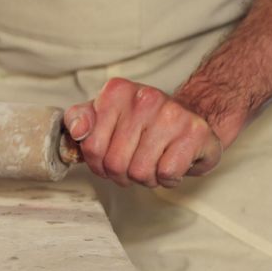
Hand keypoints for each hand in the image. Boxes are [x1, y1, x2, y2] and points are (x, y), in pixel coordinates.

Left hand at [64, 78, 221, 188]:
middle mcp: (144, 98)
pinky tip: (172, 161)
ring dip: (146, 178)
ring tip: (154, 161)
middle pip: (115, 163)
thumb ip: (79, 119)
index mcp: (117, 92)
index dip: (98, 163)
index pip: (91, 146)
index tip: (109, 157)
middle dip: (122, 173)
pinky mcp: (194, 133)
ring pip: (140, 172)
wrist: (192, 116)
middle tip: (135, 162)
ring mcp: (171, 114)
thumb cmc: (142, 121)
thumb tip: (76, 131)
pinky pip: (166, 174)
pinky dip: (168, 178)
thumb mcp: (105, 115)